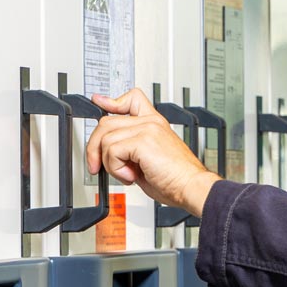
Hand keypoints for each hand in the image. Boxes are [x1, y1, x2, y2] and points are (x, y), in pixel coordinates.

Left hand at [86, 88, 220, 216]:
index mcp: (154, 124)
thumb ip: (130, 152)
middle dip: (94, 148)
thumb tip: (108, 156)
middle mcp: (150, 122)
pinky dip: (116, 169)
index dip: (111, 102)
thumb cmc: (176, 179)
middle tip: (98, 167)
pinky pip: (112, 151)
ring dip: (109, 164)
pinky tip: (131, 176)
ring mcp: (147, 129)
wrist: (191, 187)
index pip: (132, 99)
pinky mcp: (143, 140)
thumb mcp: (148, 162)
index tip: (99, 101)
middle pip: (106, 122)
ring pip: (106, 139)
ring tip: (127, 174)